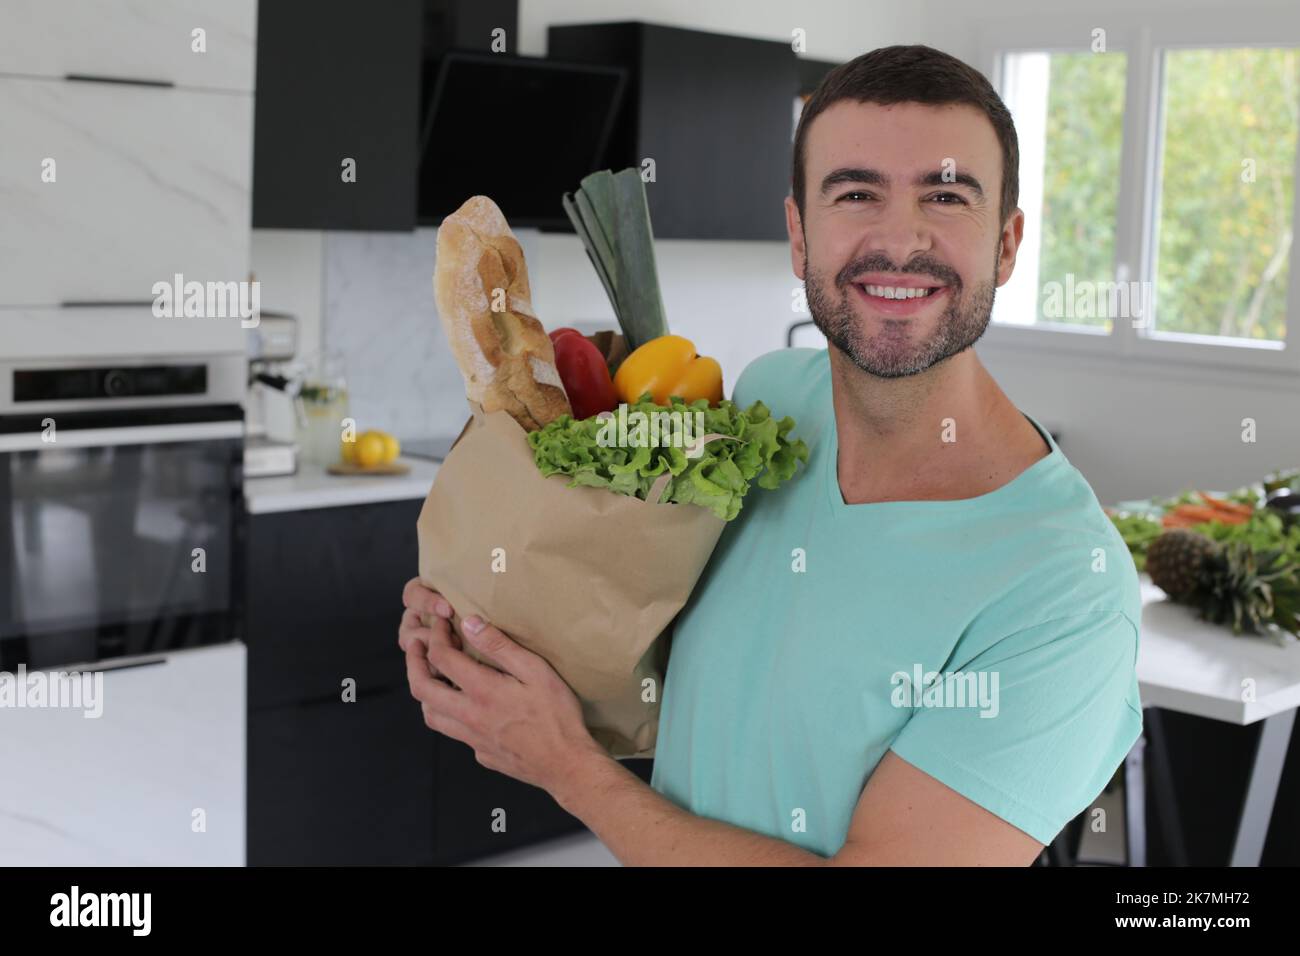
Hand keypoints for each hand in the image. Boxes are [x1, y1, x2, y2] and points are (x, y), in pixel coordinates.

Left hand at [399, 579, 604, 794]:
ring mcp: (472, 738)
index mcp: (482, 691)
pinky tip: (463, 707)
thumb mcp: (536, 671)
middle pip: (422, 688)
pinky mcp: (481, 753)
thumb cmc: (557, 716)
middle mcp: (468, 716)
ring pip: (430, 715)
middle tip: (416, 645)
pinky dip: (447, 714)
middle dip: (413, 662)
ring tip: (432, 675)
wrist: (566, 765)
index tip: (441, 623)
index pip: (441, 658)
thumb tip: (470, 624)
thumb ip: (500, 647)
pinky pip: (453, 732)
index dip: (436, 636)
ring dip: (424, 691)